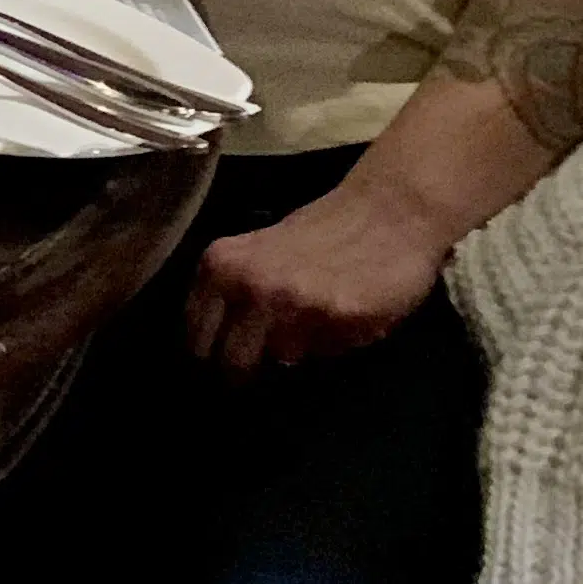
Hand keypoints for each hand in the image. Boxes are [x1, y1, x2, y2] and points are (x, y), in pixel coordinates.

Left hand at [181, 170, 453, 372]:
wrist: (386, 211)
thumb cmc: (319, 233)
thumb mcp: (256, 253)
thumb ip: (235, 295)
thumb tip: (219, 347)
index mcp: (221, 265)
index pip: (196, 336)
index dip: (208, 357)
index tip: (218, 366)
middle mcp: (251, 285)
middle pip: (234, 362)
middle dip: (248, 371)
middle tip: (263, 364)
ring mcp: (295, 302)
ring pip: (285, 359)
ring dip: (300, 348)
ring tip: (319, 318)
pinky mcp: (338, 318)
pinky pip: (327, 351)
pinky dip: (336, 341)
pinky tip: (348, 314)